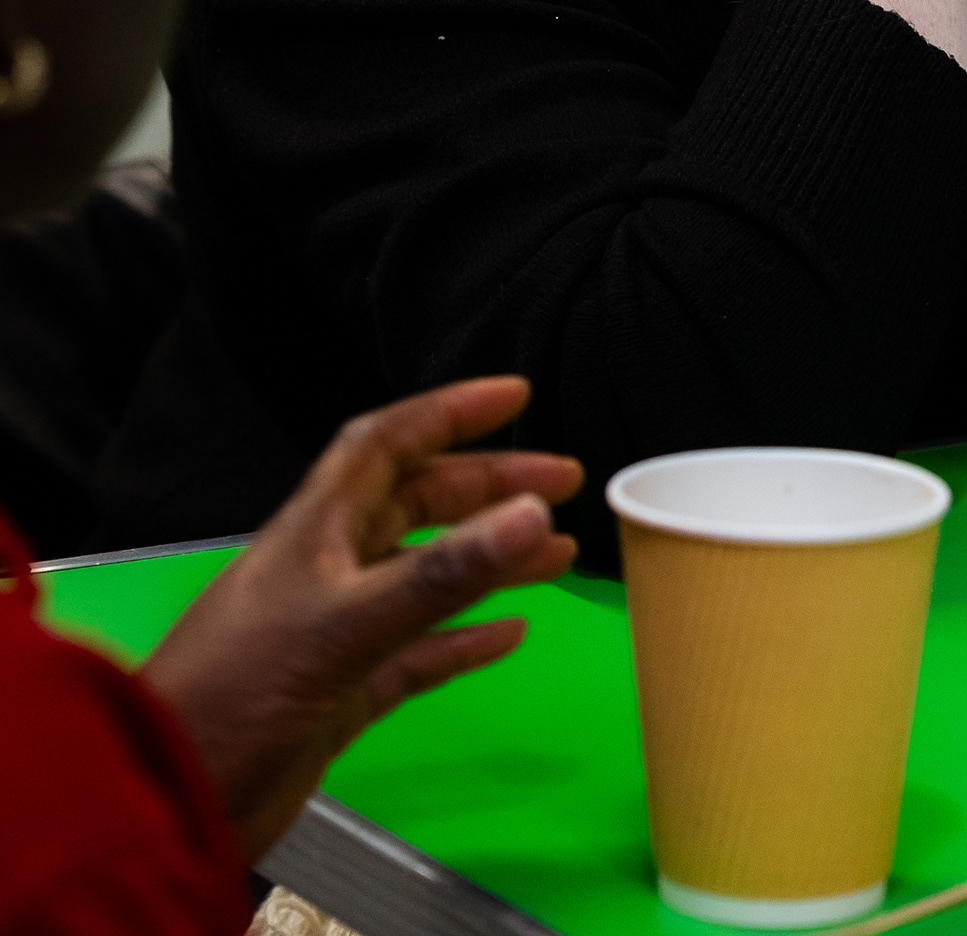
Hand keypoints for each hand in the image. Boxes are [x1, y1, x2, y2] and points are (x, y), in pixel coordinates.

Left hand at [143, 377, 581, 862]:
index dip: (450, 411)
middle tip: (560, 482)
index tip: (514, 396)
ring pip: (425, 576)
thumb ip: (441, 575)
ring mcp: (334, 631)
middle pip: (418, 504)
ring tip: (556, 555)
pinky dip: (463, 639)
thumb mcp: (345, 627)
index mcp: (317, 530)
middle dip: (489, 487)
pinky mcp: (340, 691)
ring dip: (488, 561)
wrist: (172, 803)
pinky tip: (506, 634)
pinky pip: (417, 651)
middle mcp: (328, 568)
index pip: (389, 444)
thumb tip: (531, 514)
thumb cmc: (236, 697)